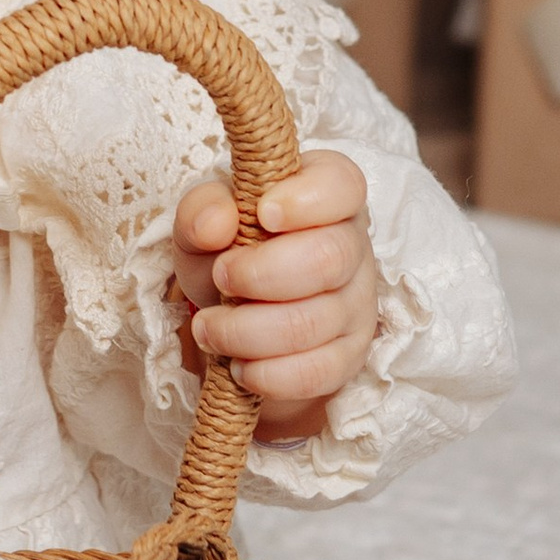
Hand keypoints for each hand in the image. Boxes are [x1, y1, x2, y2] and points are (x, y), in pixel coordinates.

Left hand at [172, 147, 375, 443]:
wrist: (236, 315)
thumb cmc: (228, 251)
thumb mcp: (203, 222)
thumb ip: (201, 209)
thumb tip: (215, 223)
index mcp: (326, 194)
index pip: (342, 185)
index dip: (306, 200)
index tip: (263, 215)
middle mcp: (353, 245)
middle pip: (328, 258)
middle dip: (260, 275)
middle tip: (221, 279)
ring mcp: (358, 305)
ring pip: (314, 323)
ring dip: (246, 332)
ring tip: (209, 328)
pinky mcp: (350, 356)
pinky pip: (317, 372)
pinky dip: (268, 374)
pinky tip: (239, 366)